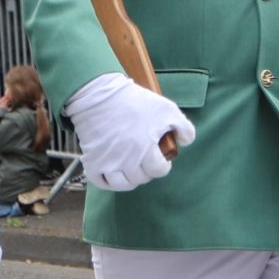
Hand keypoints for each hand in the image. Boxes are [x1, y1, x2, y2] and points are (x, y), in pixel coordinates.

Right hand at [64, 72, 194, 191]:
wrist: (99, 94)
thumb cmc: (134, 101)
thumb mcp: (166, 108)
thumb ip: (183, 127)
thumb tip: (185, 142)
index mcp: (146, 150)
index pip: (159, 171)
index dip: (162, 166)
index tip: (160, 160)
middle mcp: (127, 160)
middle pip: (141, 178)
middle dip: (146, 170)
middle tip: (144, 160)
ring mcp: (109, 162)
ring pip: (121, 184)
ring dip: (128, 178)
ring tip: (129, 168)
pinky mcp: (93, 161)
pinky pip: (100, 182)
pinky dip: (107, 180)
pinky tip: (111, 172)